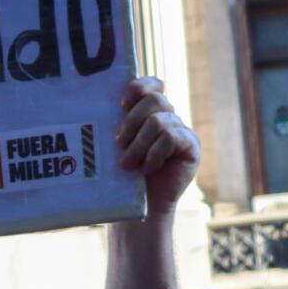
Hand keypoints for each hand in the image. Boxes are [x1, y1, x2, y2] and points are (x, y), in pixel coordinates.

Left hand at [114, 77, 199, 213]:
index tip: (120, 103)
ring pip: (158, 122)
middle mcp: (168, 116)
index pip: (151, 84)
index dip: (138, 87)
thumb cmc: (122, 173)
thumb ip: (115, 123)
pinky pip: (171, 138)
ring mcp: (181, 129)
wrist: (140, 204)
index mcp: (149, 111)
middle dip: (132, 121)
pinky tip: (148, 169)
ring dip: (139, 145)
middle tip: (118, 143)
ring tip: (127, 165)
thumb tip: (95, 103)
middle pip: (155, 100)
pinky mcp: (191, 145)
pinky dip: (154, 154)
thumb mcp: (115, 144)